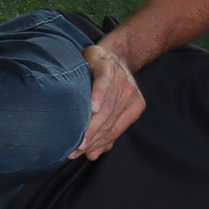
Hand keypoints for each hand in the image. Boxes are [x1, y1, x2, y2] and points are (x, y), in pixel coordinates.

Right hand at [73, 40, 145, 160]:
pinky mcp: (109, 68)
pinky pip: (104, 83)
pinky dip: (98, 95)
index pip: (114, 131)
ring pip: (105, 107)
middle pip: (108, 122)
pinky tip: (92, 108)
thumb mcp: (111, 106)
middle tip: (74, 150)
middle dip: (91, 138)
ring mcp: (121, 82)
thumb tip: (93, 156)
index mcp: (134, 108)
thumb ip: (106, 130)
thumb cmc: (108, 84)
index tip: (80, 153)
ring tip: (76, 137)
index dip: (97, 144)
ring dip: (90, 124)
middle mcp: (129, 96)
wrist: (114, 52)